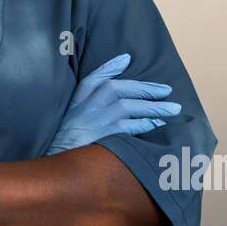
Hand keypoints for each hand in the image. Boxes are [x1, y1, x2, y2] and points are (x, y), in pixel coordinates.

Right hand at [47, 53, 179, 154]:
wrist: (54, 167)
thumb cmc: (65, 145)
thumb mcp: (70, 120)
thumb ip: (85, 105)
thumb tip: (110, 90)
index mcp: (76, 103)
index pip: (92, 79)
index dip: (110, 68)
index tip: (127, 59)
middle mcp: (85, 109)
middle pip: (117, 89)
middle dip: (144, 88)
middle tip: (167, 90)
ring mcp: (94, 123)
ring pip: (127, 107)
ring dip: (152, 106)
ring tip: (172, 108)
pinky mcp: (102, 139)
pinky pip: (128, 127)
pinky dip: (144, 124)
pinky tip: (157, 124)